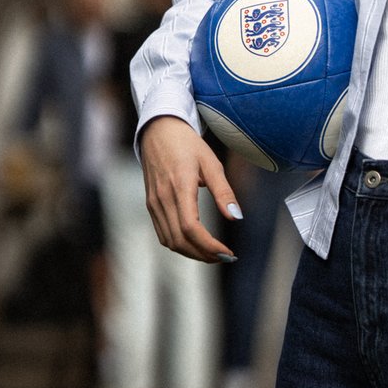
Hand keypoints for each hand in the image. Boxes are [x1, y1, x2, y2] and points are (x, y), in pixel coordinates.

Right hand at [139, 115, 241, 262]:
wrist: (159, 131)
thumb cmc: (188, 144)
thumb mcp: (211, 162)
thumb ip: (224, 192)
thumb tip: (236, 217)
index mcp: (180, 186)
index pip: (191, 228)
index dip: (209, 246)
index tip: (228, 252)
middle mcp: (163, 198)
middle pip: (180, 240)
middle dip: (203, 254)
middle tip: (225, 256)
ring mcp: (154, 203)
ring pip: (170, 241)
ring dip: (192, 253)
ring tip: (214, 253)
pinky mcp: (151, 205)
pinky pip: (163, 233)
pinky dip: (180, 244)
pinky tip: (196, 243)